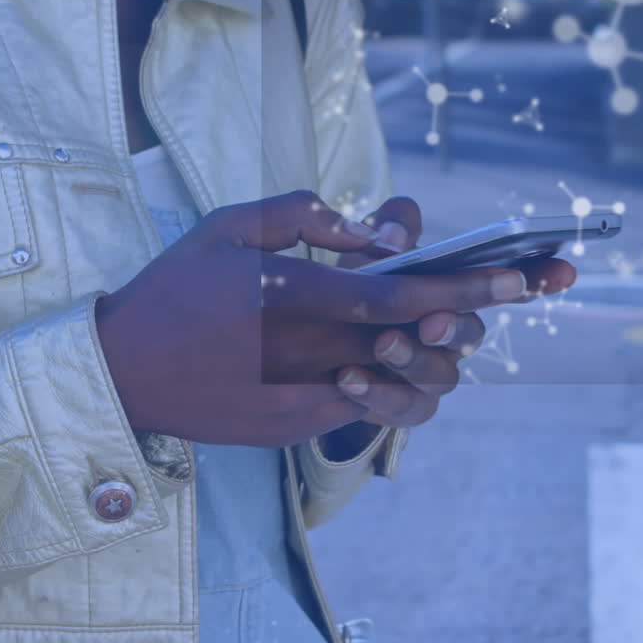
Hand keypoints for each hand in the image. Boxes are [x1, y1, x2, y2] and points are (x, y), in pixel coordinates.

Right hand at [93, 190, 538, 447]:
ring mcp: (302, 398)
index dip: (467, 287)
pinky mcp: (294, 427)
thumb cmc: (174, 288)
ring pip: (400, 382)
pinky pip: (365, 402)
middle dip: (469, 319)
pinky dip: (388, 375)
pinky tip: (377, 351)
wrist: (121, 374)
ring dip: (429, 352)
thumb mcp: (230, 225)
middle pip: (415, 342)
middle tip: (493, 296)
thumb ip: (308, 215)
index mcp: (291, 296)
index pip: (400, 295)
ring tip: (430, 324)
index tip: (521, 277)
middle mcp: (306, 353)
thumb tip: (380, 231)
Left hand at [329, 197, 576, 433]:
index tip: (565, 270)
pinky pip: (403, 408)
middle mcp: (453, 335)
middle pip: (472, 333)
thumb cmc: (355, 288)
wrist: (319, 343)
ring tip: (382, 344)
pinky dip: (377, 394)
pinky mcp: (404, 408)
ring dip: (413, 360)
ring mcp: (432, 374)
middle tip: (432, 321)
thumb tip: (391, 235)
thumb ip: (386, 229)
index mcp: (454, 291)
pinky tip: (348, 377)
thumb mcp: (367, 249)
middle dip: (456, 326)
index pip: (507, 283)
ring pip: (442, 376)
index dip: (539, 277)